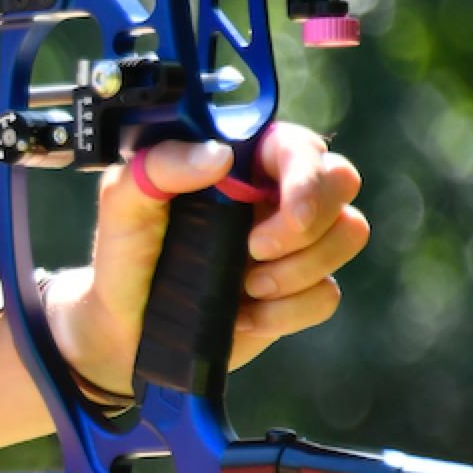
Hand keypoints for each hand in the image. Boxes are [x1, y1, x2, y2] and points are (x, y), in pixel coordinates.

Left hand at [51, 122, 369, 392]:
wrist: (125, 329)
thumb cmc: (125, 256)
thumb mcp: (122, 204)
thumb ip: (159, 167)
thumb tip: (219, 154)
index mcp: (240, 161)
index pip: (298, 144)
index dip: (305, 173)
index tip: (281, 208)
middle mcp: (275, 194)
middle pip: (342, 180)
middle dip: (309, 221)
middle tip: (254, 249)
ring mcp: (294, 242)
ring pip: (349, 233)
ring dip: (297, 269)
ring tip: (243, 285)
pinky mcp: (299, 289)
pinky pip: (327, 294)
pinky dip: (286, 311)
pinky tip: (244, 315)